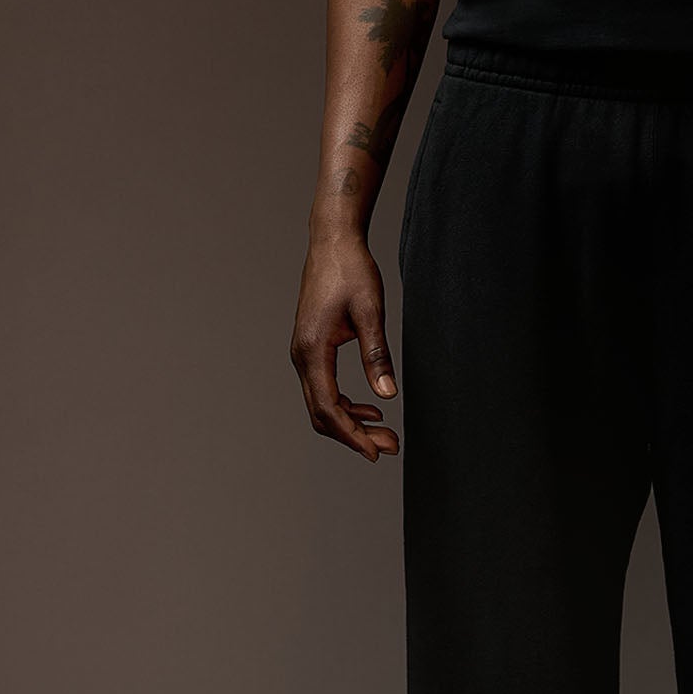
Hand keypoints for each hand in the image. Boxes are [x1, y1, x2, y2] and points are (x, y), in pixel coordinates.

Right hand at [288, 233, 400, 461]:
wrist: (333, 241)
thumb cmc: (351, 270)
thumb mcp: (371, 312)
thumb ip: (377, 355)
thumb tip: (387, 394)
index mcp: (312, 349)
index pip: (327, 407)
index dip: (351, 435)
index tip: (376, 452)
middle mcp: (301, 355)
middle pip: (322, 413)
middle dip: (355, 435)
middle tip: (390, 446)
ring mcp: (304, 352)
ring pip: (322, 403)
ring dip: (352, 422)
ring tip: (385, 432)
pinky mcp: (312, 348)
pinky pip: (324, 388)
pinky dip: (345, 404)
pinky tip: (370, 408)